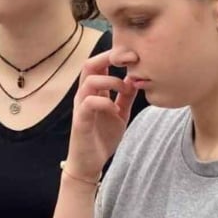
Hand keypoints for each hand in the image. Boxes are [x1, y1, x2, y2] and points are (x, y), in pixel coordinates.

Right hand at [64, 52, 135, 180]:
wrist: (90, 162)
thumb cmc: (102, 136)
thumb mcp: (120, 113)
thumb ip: (126, 96)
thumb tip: (136, 77)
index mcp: (94, 91)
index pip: (99, 64)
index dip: (115, 54)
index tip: (136, 54)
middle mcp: (84, 95)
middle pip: (90, 65)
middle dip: (110, 58)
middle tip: (131, 59)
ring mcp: (81, 107)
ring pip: (90, 81)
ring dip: (111, 81)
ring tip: (125, 90)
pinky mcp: (80, 121)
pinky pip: (89, 103)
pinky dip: (104, 102)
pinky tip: (115, 109)